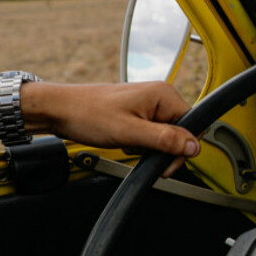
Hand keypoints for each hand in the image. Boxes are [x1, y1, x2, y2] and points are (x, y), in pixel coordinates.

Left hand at [25, 82, 199, 174]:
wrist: (60, 110)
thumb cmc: (88, 114)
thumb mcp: (130, 132)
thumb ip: (165, 140)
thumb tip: (195, 146)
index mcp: (163, 95)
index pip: (193, 125)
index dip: (182, 147)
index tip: (165, 161)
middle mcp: (159, 96)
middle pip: (180, 132)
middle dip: (163, 149)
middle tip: (142, 155)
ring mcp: (149, 104)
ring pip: (165, 135)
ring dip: (149, 147)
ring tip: (128, 144)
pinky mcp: (138, 113)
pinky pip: (151, 133)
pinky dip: (140, 143)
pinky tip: (125, 142)